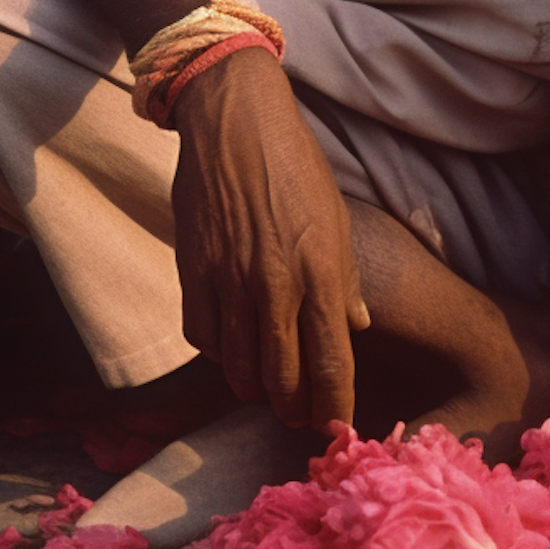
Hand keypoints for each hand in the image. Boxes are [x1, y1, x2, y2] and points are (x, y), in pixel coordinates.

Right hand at [171, 45, 369, 427]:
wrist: (234, 121)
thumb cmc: (295, 166)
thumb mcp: (337, 219)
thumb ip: (344, 280)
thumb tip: (357, 326)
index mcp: (320, 271)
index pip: (330, 365)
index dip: (334, 407)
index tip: (337, 427)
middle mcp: (274, 285)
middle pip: (281, 381)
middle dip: (293, 408)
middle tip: (299, 413)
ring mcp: (228, 282)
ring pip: (237, 370)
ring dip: (255, 387)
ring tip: (268, 384)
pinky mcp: (191, 273)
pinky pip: (203, 339)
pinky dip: (219, 353)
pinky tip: (232, 344)